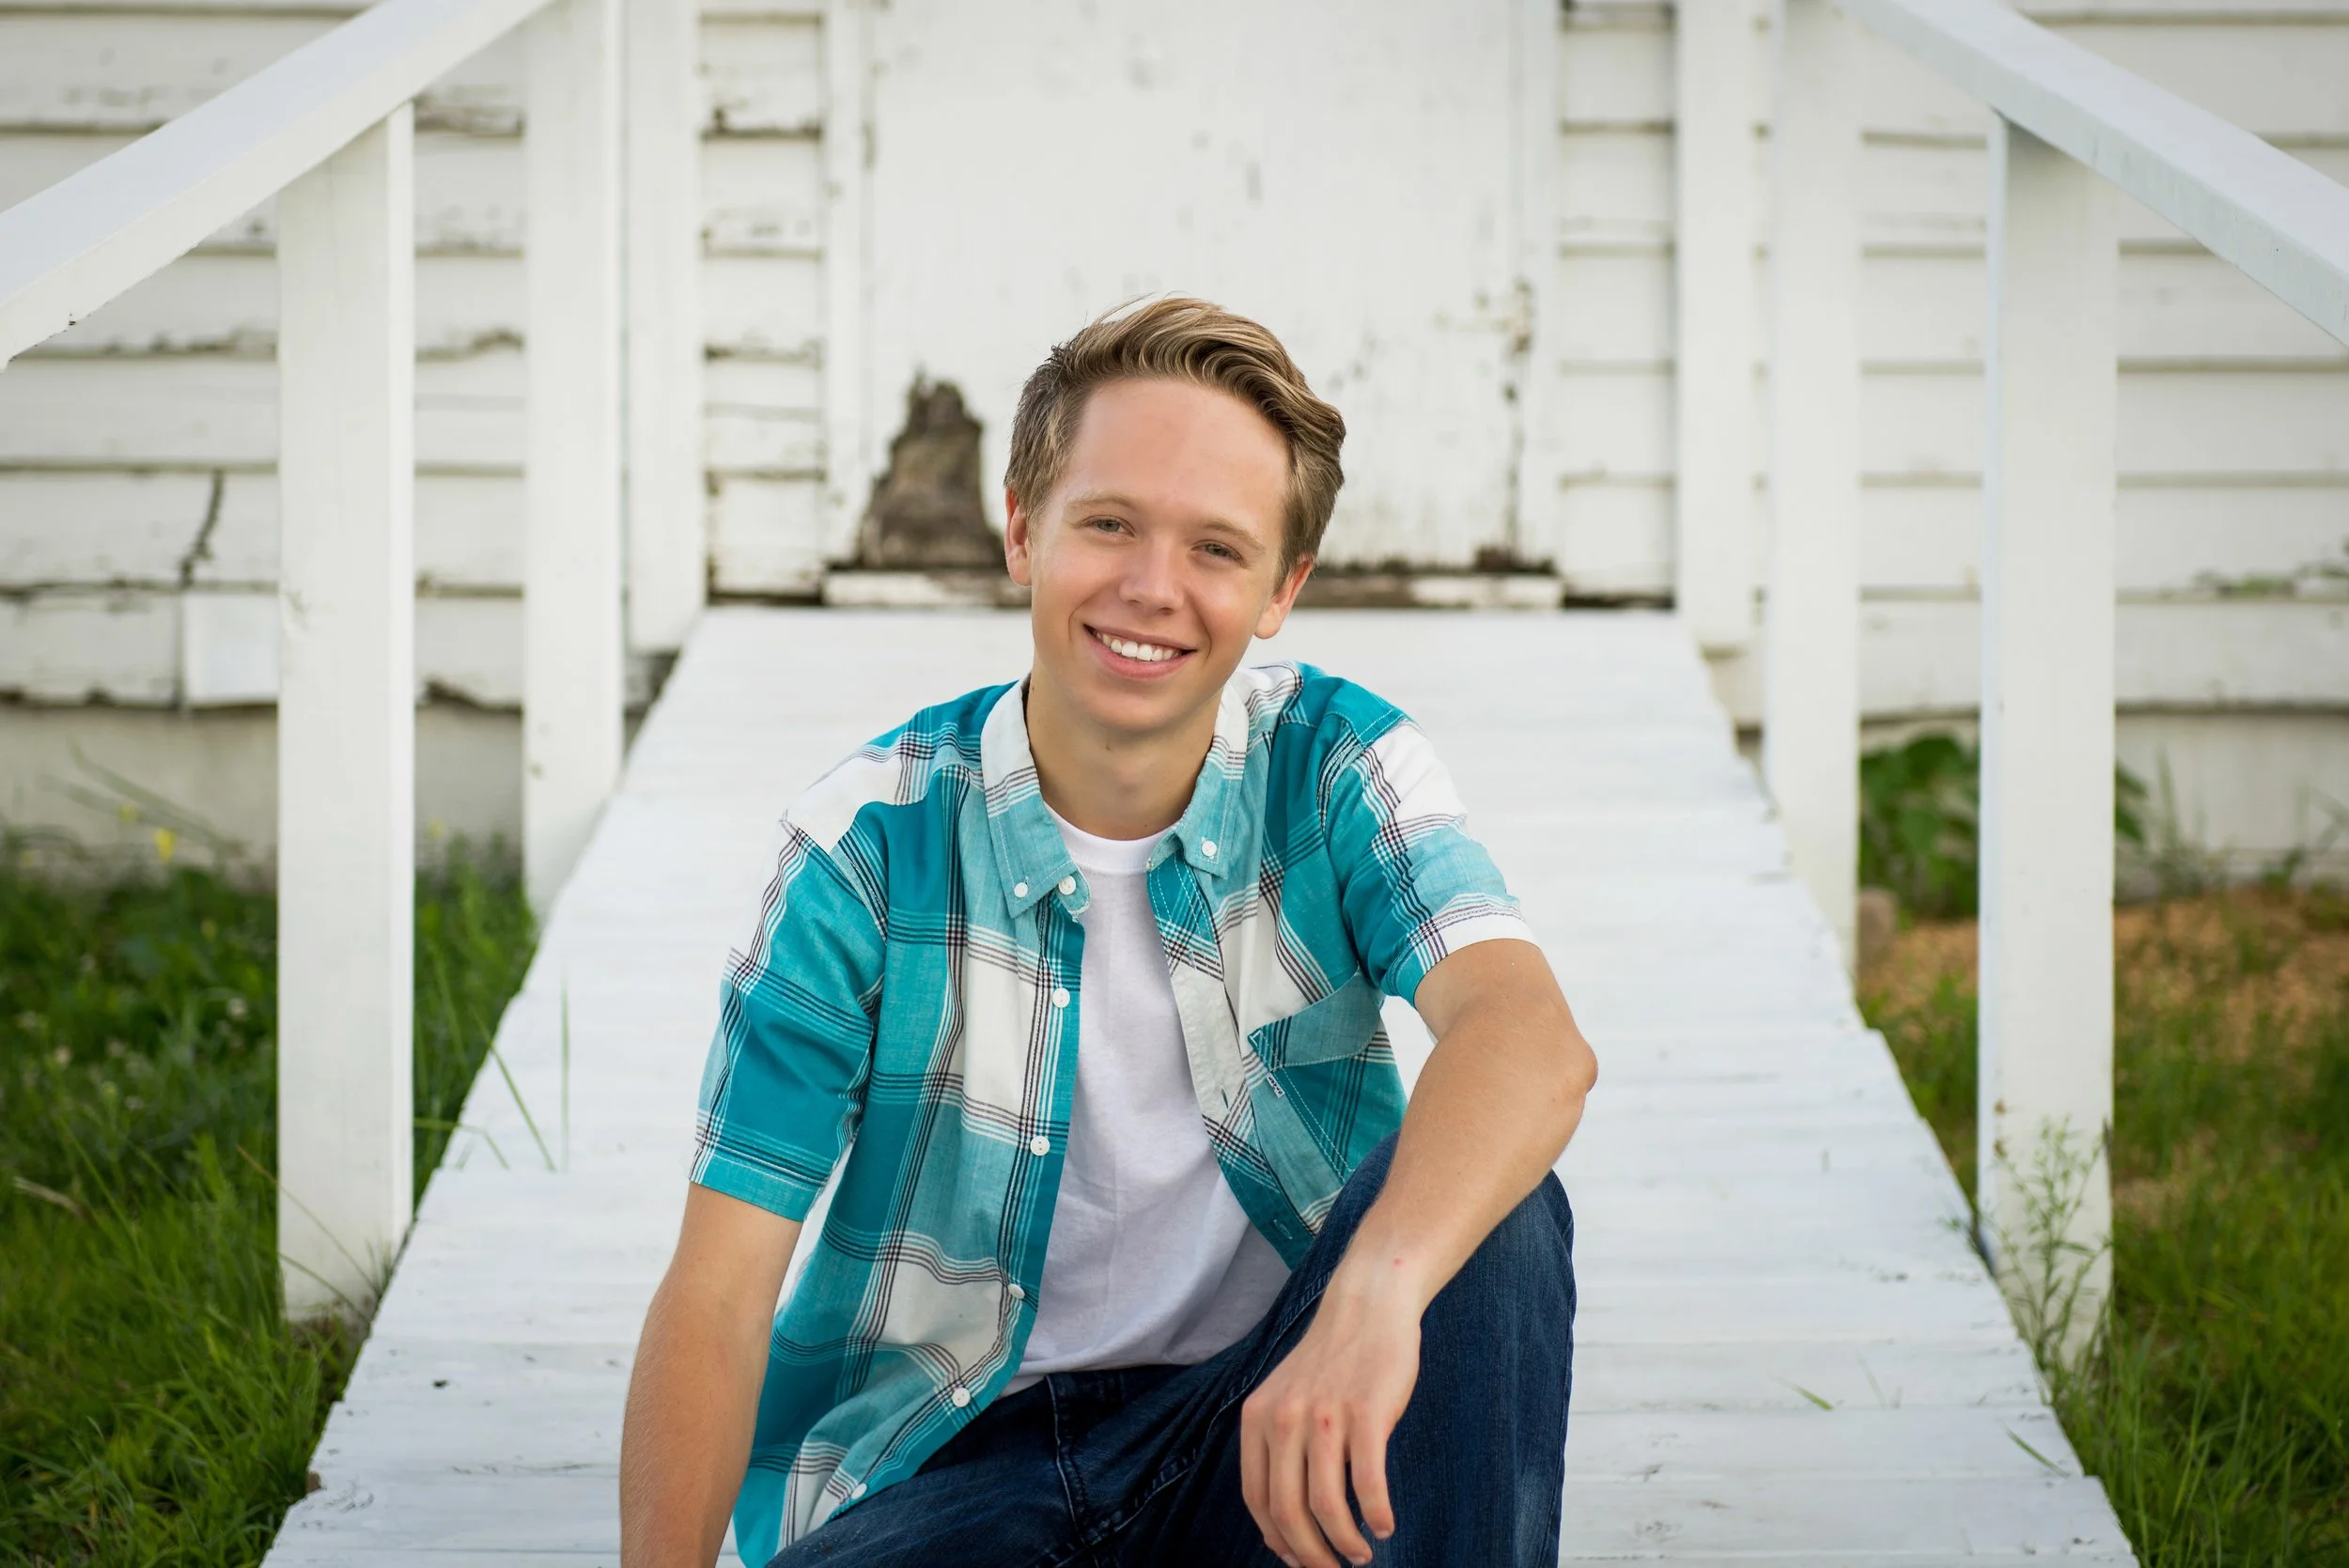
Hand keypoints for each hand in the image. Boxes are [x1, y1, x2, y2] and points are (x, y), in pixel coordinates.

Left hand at [1238, 1269, 1423, 1566]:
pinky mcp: (1365, 1413)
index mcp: (1258, 1418)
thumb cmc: (1333, 1359)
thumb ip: (1280, 1444)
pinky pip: (1368, 1483)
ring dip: (1345, 1542)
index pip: (1258, 1500)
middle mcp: (1284, 1419)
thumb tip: (1286, 1515)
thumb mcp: (1287, 1395)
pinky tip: (1385, 1525)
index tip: (1298, 1561)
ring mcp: (1324, 1416)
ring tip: (1361, 1555)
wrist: (1367, 1305)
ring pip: (1327, 1505)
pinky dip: (1377, 1514)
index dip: (1277, 1541)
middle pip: (1288, 1511)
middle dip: (1311, 1555)